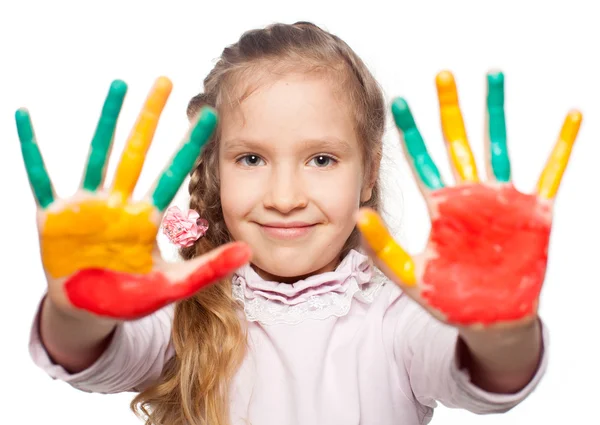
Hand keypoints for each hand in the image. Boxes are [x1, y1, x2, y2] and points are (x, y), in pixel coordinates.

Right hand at [17, 77, 250, 319]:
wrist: (88, 310)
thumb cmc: (130, 298)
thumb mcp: (172, 286)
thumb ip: (208, 270)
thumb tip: (248, 253)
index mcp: (146, 217)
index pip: (173, 174)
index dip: (190, 146)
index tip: (210, 116)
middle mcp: (119, 203)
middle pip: (138, 152)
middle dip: (151, 118)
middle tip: (166, 81)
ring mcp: (87, 206)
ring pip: (99, 155)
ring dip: (108, 121)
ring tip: (120, 86)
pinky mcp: (54, 216)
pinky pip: (40, 178)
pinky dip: (32, 150)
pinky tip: (25, 118)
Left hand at [357, 70, 580, 327]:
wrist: (489, 319)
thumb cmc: (450, 297)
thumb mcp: (410, 273)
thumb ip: (384, 247)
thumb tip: (358, 216)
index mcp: (441, 207)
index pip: (422, 161)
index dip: (410, 133)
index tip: (398, 103)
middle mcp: (470, 196)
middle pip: (457, 142)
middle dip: (449, 109)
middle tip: (442, 75)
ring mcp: (502, 200)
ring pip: (498, 146)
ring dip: (496, 112)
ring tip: (492, 76)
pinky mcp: (533, 212)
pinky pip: (551, 172)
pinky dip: (561, 146)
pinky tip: (571, 116)